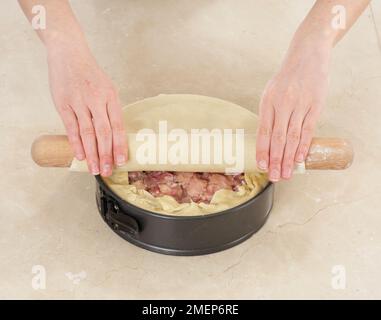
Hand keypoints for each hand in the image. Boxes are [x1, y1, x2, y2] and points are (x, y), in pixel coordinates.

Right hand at [47, 41, 126, 176]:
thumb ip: (111, 110)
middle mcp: (96, 100)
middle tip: (108, 171)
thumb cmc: (91, 75)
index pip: (118, 126)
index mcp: (111, 97)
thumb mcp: (108, 88)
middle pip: (103, 133)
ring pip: (87, 133)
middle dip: (106, 155)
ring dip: (91, 153)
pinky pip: (71, 127)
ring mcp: (79, 102)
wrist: (69, 54)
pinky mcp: (63, 103)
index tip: (122, 161)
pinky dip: (75, 143)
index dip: (120, 145)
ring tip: (95, 169)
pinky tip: (80, 155)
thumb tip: (116, 136)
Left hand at [256, 40, 330, 181]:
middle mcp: (282, 104)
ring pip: (293, 137)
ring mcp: (300, 104)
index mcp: (268, 101)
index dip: (262, 150)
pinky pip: (309, 129)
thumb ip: (268, 115)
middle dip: (275, 160)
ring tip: (287, 174)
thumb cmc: (286, 78)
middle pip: (278, 138)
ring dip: (289, 158)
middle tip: (274, 177)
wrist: (307, 55)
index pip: (263, 131)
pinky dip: (304, 146)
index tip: (261, 166)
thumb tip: (265, 141)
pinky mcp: (315, 105)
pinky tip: (300, 159)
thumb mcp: (270, 92)